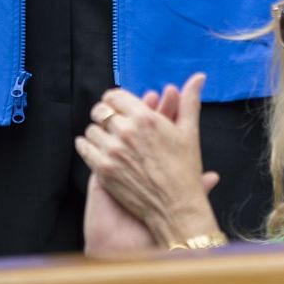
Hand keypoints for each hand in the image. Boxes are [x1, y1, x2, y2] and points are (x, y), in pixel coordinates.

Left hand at [75, 75, 221, 247]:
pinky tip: (95, 148)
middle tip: (110, 122)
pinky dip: (87, 146)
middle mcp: (126, 132)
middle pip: (100, 111)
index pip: (115, 96)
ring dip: (97, 132)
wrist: (175, 206)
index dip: (114, 100)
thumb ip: (189, 100)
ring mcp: (112, 152)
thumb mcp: (189, 131)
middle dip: (104, 114)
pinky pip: (84, 149)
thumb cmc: (184, 169)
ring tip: (106, 138)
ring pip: (91, 130)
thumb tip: (199, 77)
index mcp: (145, 118)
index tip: (117, 106)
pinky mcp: (103, 171)